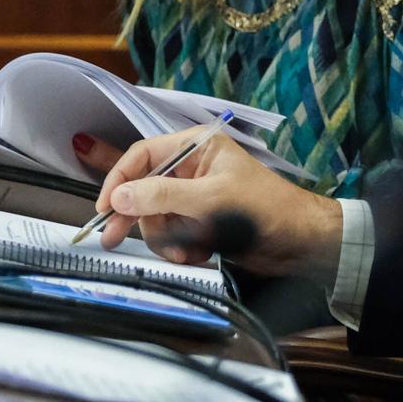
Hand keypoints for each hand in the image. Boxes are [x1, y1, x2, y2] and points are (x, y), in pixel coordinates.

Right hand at [79, 128, 342, 279]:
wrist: (298, 242)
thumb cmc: (263, 209)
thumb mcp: (208, 200)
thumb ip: (161, 196)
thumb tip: (118, 196)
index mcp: (196, 148)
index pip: (143, 156)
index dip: (119, 180)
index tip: (104, 208)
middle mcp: (192, 169)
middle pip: (143, 190)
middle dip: (137, 217)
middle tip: (110, 239)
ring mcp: (195, 198)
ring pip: (156, 219)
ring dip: (168, 239)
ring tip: (188, 250)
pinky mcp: (200, 223)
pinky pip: (173, 236)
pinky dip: (181, 248)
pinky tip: (200, 253)